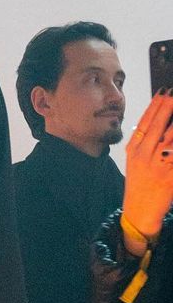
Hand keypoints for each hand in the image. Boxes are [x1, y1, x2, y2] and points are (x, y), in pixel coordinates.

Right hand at [123, 90, 172, 241]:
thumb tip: (157, 120)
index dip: (155, 106)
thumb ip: (143, 141)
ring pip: (170, 138)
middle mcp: (143, 157)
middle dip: (168, 108)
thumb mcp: (135, 161)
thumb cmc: (140, 184)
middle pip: (157, 127)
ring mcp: (157, 166)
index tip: (164, 91)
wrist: (140, 212)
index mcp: (133, 151)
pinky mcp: (170, 176)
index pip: (144, 123)